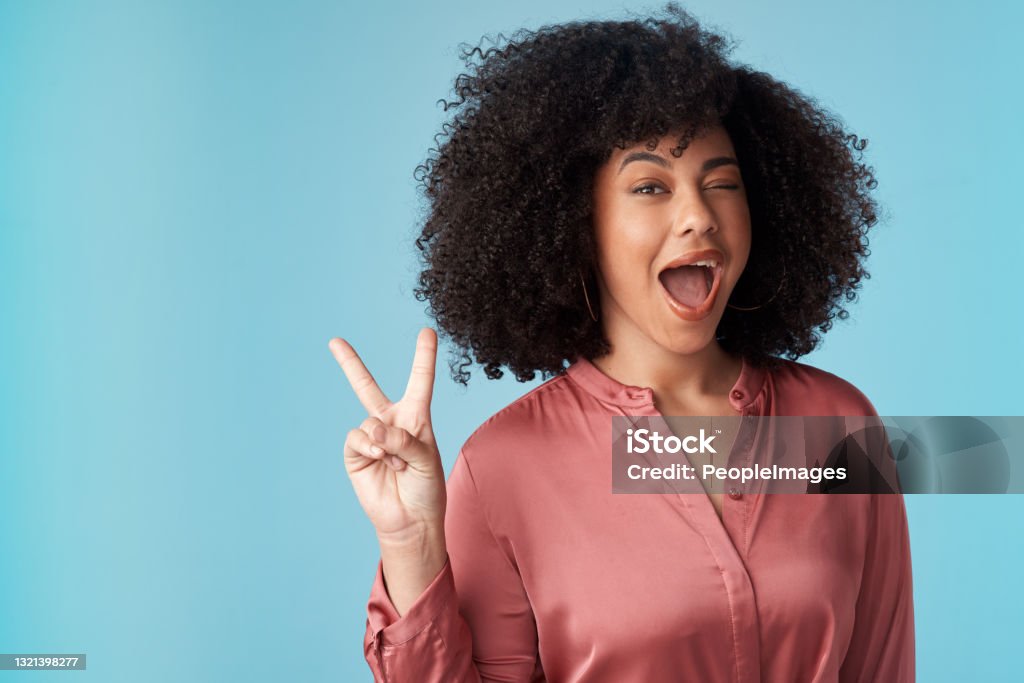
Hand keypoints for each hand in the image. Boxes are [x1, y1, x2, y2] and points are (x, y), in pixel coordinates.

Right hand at [329, 328, 446, 544]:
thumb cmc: (426, 488)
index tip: (428, 331)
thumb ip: (404, 439)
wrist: (409, 520)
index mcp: (416, 417)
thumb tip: (372, 427)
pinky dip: (370, 448)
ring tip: (397, 464)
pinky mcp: (355, 453)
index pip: (420, 381)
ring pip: (369, 422)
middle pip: (366, 386)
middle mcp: (390, 422)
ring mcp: (370, 437)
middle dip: (349, 363)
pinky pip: (356, 438)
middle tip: (334, 341)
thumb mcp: (427, 460)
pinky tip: (382, 462)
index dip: (424, 356)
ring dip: (385, 443)